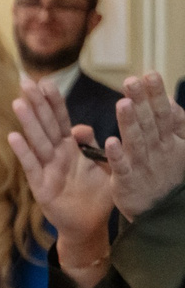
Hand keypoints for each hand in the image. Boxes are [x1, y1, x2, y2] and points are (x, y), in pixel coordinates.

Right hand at [9, 80, 115, 261]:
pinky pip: (32, 166)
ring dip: (28, 122)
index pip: (61, 119)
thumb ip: (95, 146)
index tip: (46, 82)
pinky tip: (14, 138)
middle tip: (25, 82)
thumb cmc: (97, 193)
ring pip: (37, 141)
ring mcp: (46, 169)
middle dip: (36, 103)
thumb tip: (83, 128)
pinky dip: (23, 152)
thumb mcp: (104, 166)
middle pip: (45, 124)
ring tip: (18, 102)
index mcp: (71, 147)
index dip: (53, 101)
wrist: (90, 223)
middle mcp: (56, 154)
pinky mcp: (40, 186)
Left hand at [108, 72, 184, 219]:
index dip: (157, 95)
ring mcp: (143, 165)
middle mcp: (158, 150)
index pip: (163, 113)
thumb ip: (173, 124)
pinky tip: (110, 142)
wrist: (162, 212)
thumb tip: (170, 100)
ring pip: (136, 141)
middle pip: (150, 123)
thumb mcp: (176, 147)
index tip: (149, 74)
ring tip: (122, 103)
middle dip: (141, 102)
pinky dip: (117, 156)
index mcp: (168, 140)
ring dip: (129, 123)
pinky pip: (122, 167)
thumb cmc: (166, 173)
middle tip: (131, 81)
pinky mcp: (128, 182)